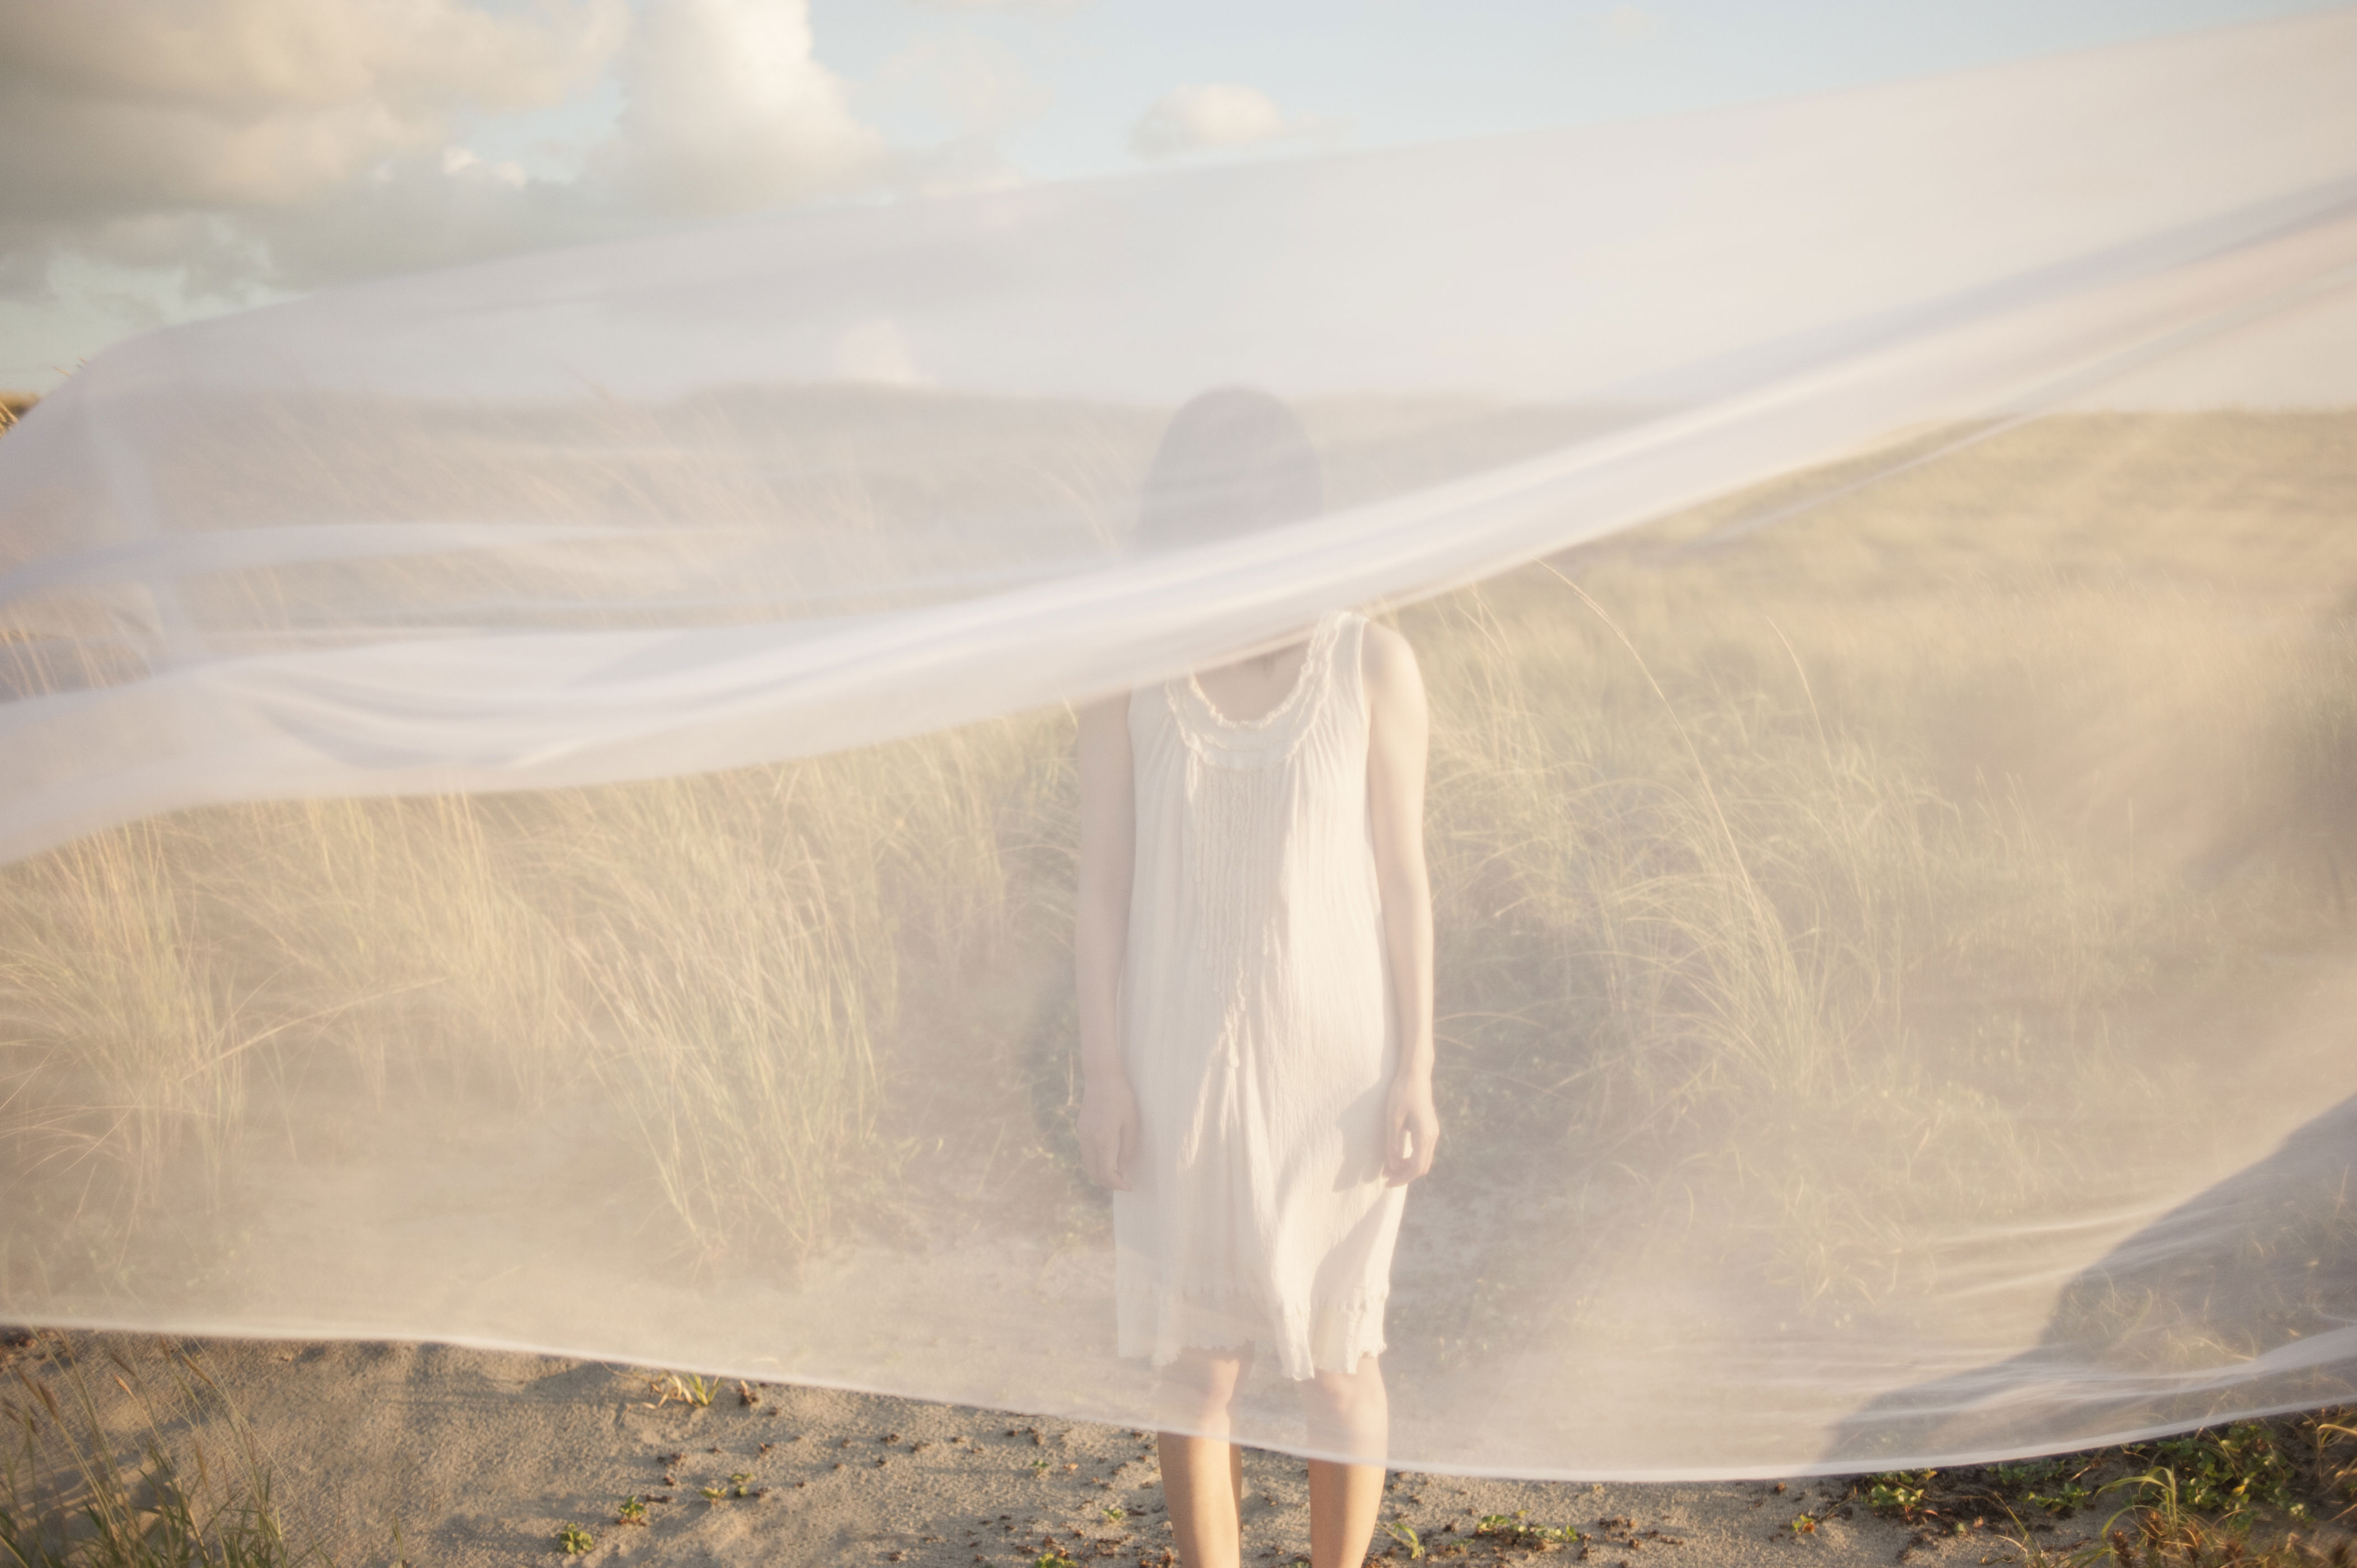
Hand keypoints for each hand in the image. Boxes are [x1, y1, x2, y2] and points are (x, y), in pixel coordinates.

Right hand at [1078, 1073, 1139, 1190]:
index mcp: (1102, 1140)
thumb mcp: (1131, 1123)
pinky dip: (1095, 1163)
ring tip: (1116, 1175)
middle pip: (1094, 1172)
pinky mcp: (1081, 1129)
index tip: (1129, 1186)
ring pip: (1087, 1164)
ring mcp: (1082, 1135)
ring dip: (1100, 1174)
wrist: (1102, 1077)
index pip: (1107, 1173)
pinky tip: (1107, 1160)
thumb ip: (1128, 1147)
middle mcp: (1088, 1140)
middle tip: (1124, 1184)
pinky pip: (1085, 1153)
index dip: (1118, 1184)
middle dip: (1108, 1183)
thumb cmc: (1121, 1098)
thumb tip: (1123, 1168)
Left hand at [1383, 1076, 1437, 1186]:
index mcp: (1424, 1136)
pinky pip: (1423, 1150)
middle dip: (1404, 1175)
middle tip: (1384, 1175)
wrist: (1415, 1074)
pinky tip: (1398, 1154)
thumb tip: (1393, 1166)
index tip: (1386, 1182)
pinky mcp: (1430, 1127)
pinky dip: (1411, 1157)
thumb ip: (1393, 1144)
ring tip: (1389, 1166)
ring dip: (1407, 1166)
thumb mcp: (1393, 1119)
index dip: (1401, 1178)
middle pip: (1422, 1167)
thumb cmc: (1402, 1094)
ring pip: (1423, 1159)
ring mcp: (1433, 1132)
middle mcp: (1432, 1136)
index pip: (1415, 1168)